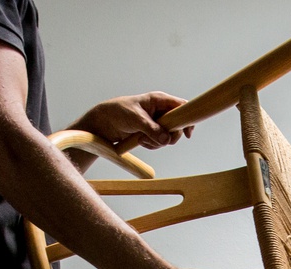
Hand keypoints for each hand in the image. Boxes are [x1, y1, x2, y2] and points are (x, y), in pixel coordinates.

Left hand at [70, 92, 193, 149]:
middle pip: (177, 126)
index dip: (187, 119)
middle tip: (158, 139)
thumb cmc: (118, 112)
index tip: (187, 133)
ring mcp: (156, 123)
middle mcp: (160, 111)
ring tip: (141, 138)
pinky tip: (139, 141)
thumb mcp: (136, 120)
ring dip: (156, 142)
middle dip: (168, 136)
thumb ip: (152, 129)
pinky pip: (159, 142)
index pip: (181, 106)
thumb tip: (166, 139)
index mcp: (159, 100)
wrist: (103, 123)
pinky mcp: (151, 133)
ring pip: (168, 136)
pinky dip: (151, 145)